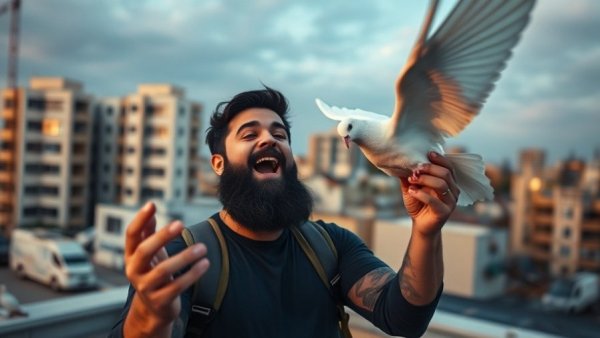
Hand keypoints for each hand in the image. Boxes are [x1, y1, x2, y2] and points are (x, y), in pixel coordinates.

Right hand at [124, 202, 209, 334]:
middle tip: (181, 224)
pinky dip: (192, 274)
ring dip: (185, 257)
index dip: (140, 219)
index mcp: (131, 256)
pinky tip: (205, 264)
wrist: (153, 309)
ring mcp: (145, 287)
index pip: (131, 235)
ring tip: (203, 247)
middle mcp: (134, 271)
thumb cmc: (153, 273)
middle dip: (162, 236)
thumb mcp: (150, 253)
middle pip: (144, 251)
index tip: (152, 204)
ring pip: (164, 270)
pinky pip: (177, 286)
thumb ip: (148, 232)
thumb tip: (150, 206)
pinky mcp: (160, 300)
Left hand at [399, 152, 457, 236]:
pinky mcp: (445, 212)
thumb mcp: (411, 186)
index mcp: (448, 182)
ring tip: (412, 180)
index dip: (440, 159)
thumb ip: (409, 174)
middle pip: (446, 173)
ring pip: (442, 185)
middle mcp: (453, 190)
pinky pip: (434, 200)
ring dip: (425, 179)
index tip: (428, 154)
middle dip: (429, 169)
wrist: (420, 224)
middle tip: (415, 169)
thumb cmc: (418, 203)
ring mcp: (451, 202)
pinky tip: (411, 191)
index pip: (449, 166)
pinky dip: (421, 194)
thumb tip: (402, 160)